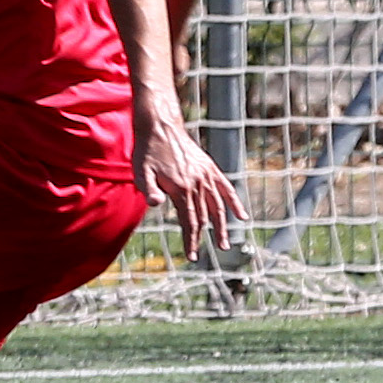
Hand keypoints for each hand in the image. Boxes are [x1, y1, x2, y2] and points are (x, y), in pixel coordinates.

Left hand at [132, 102, 246, 257]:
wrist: (160, 126)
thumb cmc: (147, 151)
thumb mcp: (140, 171)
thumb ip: (148, 189)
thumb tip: (156, 205)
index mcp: (181, 188)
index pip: (190, 221)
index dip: (192, 241)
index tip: (192, 256)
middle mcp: (197, 184)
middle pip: (203, 218)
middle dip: (201, 238)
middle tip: (198, 255)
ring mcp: (206, 176)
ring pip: (218, 207)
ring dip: (222, 227)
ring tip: (225, 244)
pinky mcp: (210, 169)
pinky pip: (226, 189)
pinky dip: (235, 203)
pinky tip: (242, 216)